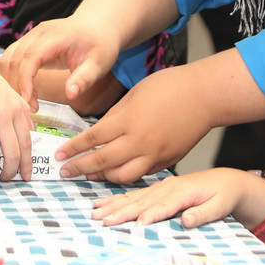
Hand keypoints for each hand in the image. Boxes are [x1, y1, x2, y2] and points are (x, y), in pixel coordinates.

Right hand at [0, 16, 120, 110]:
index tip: (29, 101)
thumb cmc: (100, 44)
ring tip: (27, 102)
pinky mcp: (29, 42)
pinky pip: (12, 57)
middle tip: (29, 108)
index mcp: (56, 36)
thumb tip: (70, 94)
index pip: (31, 56)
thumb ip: (84, 79)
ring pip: (8, 57)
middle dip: (17, 85)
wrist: (99, 25)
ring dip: (11, 81)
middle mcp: (39, 33)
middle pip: (14, 58)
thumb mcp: (99, 64)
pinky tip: (27, 91)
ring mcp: (32, 36)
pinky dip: (13, 75)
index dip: (25, 79)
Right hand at [0, 50, 32, 180]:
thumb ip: (21, 109)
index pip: (27, 142)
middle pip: (12, 153)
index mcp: (16, 109)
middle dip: (11, 172)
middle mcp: (3, 115)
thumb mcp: (8, 90)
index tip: (26, 174)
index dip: (27, 162)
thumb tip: (31, 129)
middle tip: (7, 179)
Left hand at [52, 63, 210, 181]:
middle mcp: (139, 142)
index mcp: (127, 121)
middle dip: (79, 168)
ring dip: (102, 177)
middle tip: (64, 172)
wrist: (205, 96)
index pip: (92, 139)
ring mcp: (154, 155)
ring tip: (89, 175)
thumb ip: (115, 116)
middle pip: (102, 162)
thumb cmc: (169, 87)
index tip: (59, 155)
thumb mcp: (134, 94)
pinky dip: (125, 176)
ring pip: (122, 176)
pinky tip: (115, 172)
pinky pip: (141, 175)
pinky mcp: (167, 161)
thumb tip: (98, 133)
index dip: (73, 149)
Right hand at [91, 168, 264, 228]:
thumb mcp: (221, 205)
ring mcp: (159, 187)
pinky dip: (117, 198)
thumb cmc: (222, 195)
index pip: (163, 206)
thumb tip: (187, 221)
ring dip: (113, 205)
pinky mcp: (156, 188)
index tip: (135, 225)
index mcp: (182, 192)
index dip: (149, 216)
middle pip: (141, 202)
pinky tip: (104, 203)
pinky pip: (134, 194)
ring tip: (95, 212)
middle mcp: (167, 187)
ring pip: (133, 197)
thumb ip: (204, 213)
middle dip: (121, 212)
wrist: (223, 180)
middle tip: (103, 220)